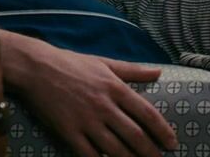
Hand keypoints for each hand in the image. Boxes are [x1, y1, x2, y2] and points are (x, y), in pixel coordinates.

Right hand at [1, 32, 177, 156]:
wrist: (37, 68)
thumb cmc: (73, 64)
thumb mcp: (106, 62)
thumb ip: (133, 70)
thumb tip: (159, 72)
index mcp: (116, 88)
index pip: (147, 113)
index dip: (162, 131)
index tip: (172, 143)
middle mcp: (105, 106)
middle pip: (134, 135)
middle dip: (150, 151)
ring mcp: (86, 121)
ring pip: (114, 148)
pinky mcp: (68, 132)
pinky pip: (88, 154)